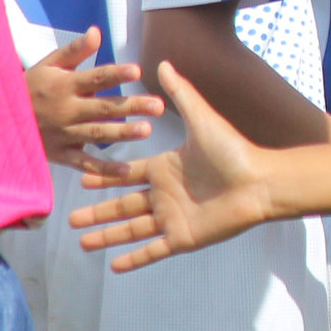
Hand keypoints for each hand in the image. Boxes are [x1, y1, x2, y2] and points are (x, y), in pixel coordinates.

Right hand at [26, 26, 163, 171]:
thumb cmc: (30, 87)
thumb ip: (75, 51)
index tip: (137, 70)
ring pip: (96, 134)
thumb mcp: (48, 65)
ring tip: (146, 130)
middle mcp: (66, 110)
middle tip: (158, 105)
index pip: (95, 78)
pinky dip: (103, 169)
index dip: (115, 74)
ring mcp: (63, 134)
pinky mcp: (61, 154)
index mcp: (64, 85)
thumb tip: (97, 32)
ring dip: (122, 133)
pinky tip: (126, 170)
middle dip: (131, 106)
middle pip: (102, 108)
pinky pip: (84, 163)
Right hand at [67, 63, 274, 271]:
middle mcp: (166, 194)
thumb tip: (164, 62)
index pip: (127, 175)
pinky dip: (134, 259)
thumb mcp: (201, 119)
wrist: (260, 183)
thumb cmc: (233, 151)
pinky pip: (153, 250)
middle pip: (123, 205)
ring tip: (81, 243)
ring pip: (132, 229)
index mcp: (166, 168)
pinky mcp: (183, 238)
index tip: (81, 179)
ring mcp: (173, 217)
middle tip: (70, 219)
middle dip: (97, 212)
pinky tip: (114, 267)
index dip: (105, 178)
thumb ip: (182, 93)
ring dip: (107, 236)